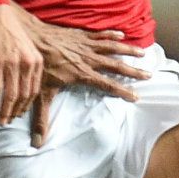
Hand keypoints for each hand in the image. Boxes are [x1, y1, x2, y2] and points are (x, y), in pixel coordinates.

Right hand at [0, 2, 44, 124]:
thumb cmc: (8, 30)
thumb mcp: (24, 48)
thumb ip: (25, 64)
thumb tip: (19, 83)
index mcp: (36, 61)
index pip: (33, 90)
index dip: (26, 104)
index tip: (19, 112)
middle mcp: (27, 64)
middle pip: (24, 95)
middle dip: (16, 111)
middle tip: (9, 121)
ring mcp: (13, 64)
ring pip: (12, 95)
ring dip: (6, 111)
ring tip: (1, 121)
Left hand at [25, 24, 148, 148]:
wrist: (30, 38)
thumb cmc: (36, 67)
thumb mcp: (40, 95)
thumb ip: (41, 120)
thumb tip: (37, 144)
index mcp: (81, 74)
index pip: (106, 84)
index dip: (122, 91)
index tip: (136, 96)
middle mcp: (87, 59)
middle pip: (115, 65)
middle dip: (133, 70)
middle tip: (148, 74)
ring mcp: (85, 45)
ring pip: (112, 47)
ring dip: (128, 50)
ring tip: (143, 53)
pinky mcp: (81, 34)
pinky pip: (100, 34)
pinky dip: (112, 34)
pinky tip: (122, 34)